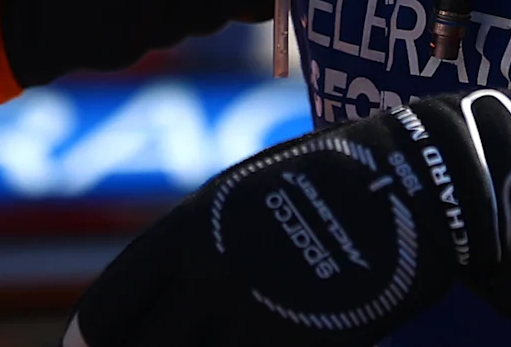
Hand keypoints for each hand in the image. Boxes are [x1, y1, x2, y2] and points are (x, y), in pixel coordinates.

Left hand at [68, 106, 475, 346]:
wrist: (419, 184)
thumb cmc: (331, 180)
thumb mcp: (244, 195)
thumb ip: (197, 249)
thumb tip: (160, 294)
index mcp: (190, 230)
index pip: (112, 304)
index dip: (91, 341)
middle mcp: (211, 275)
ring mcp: (256, 314)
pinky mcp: (304, 345)